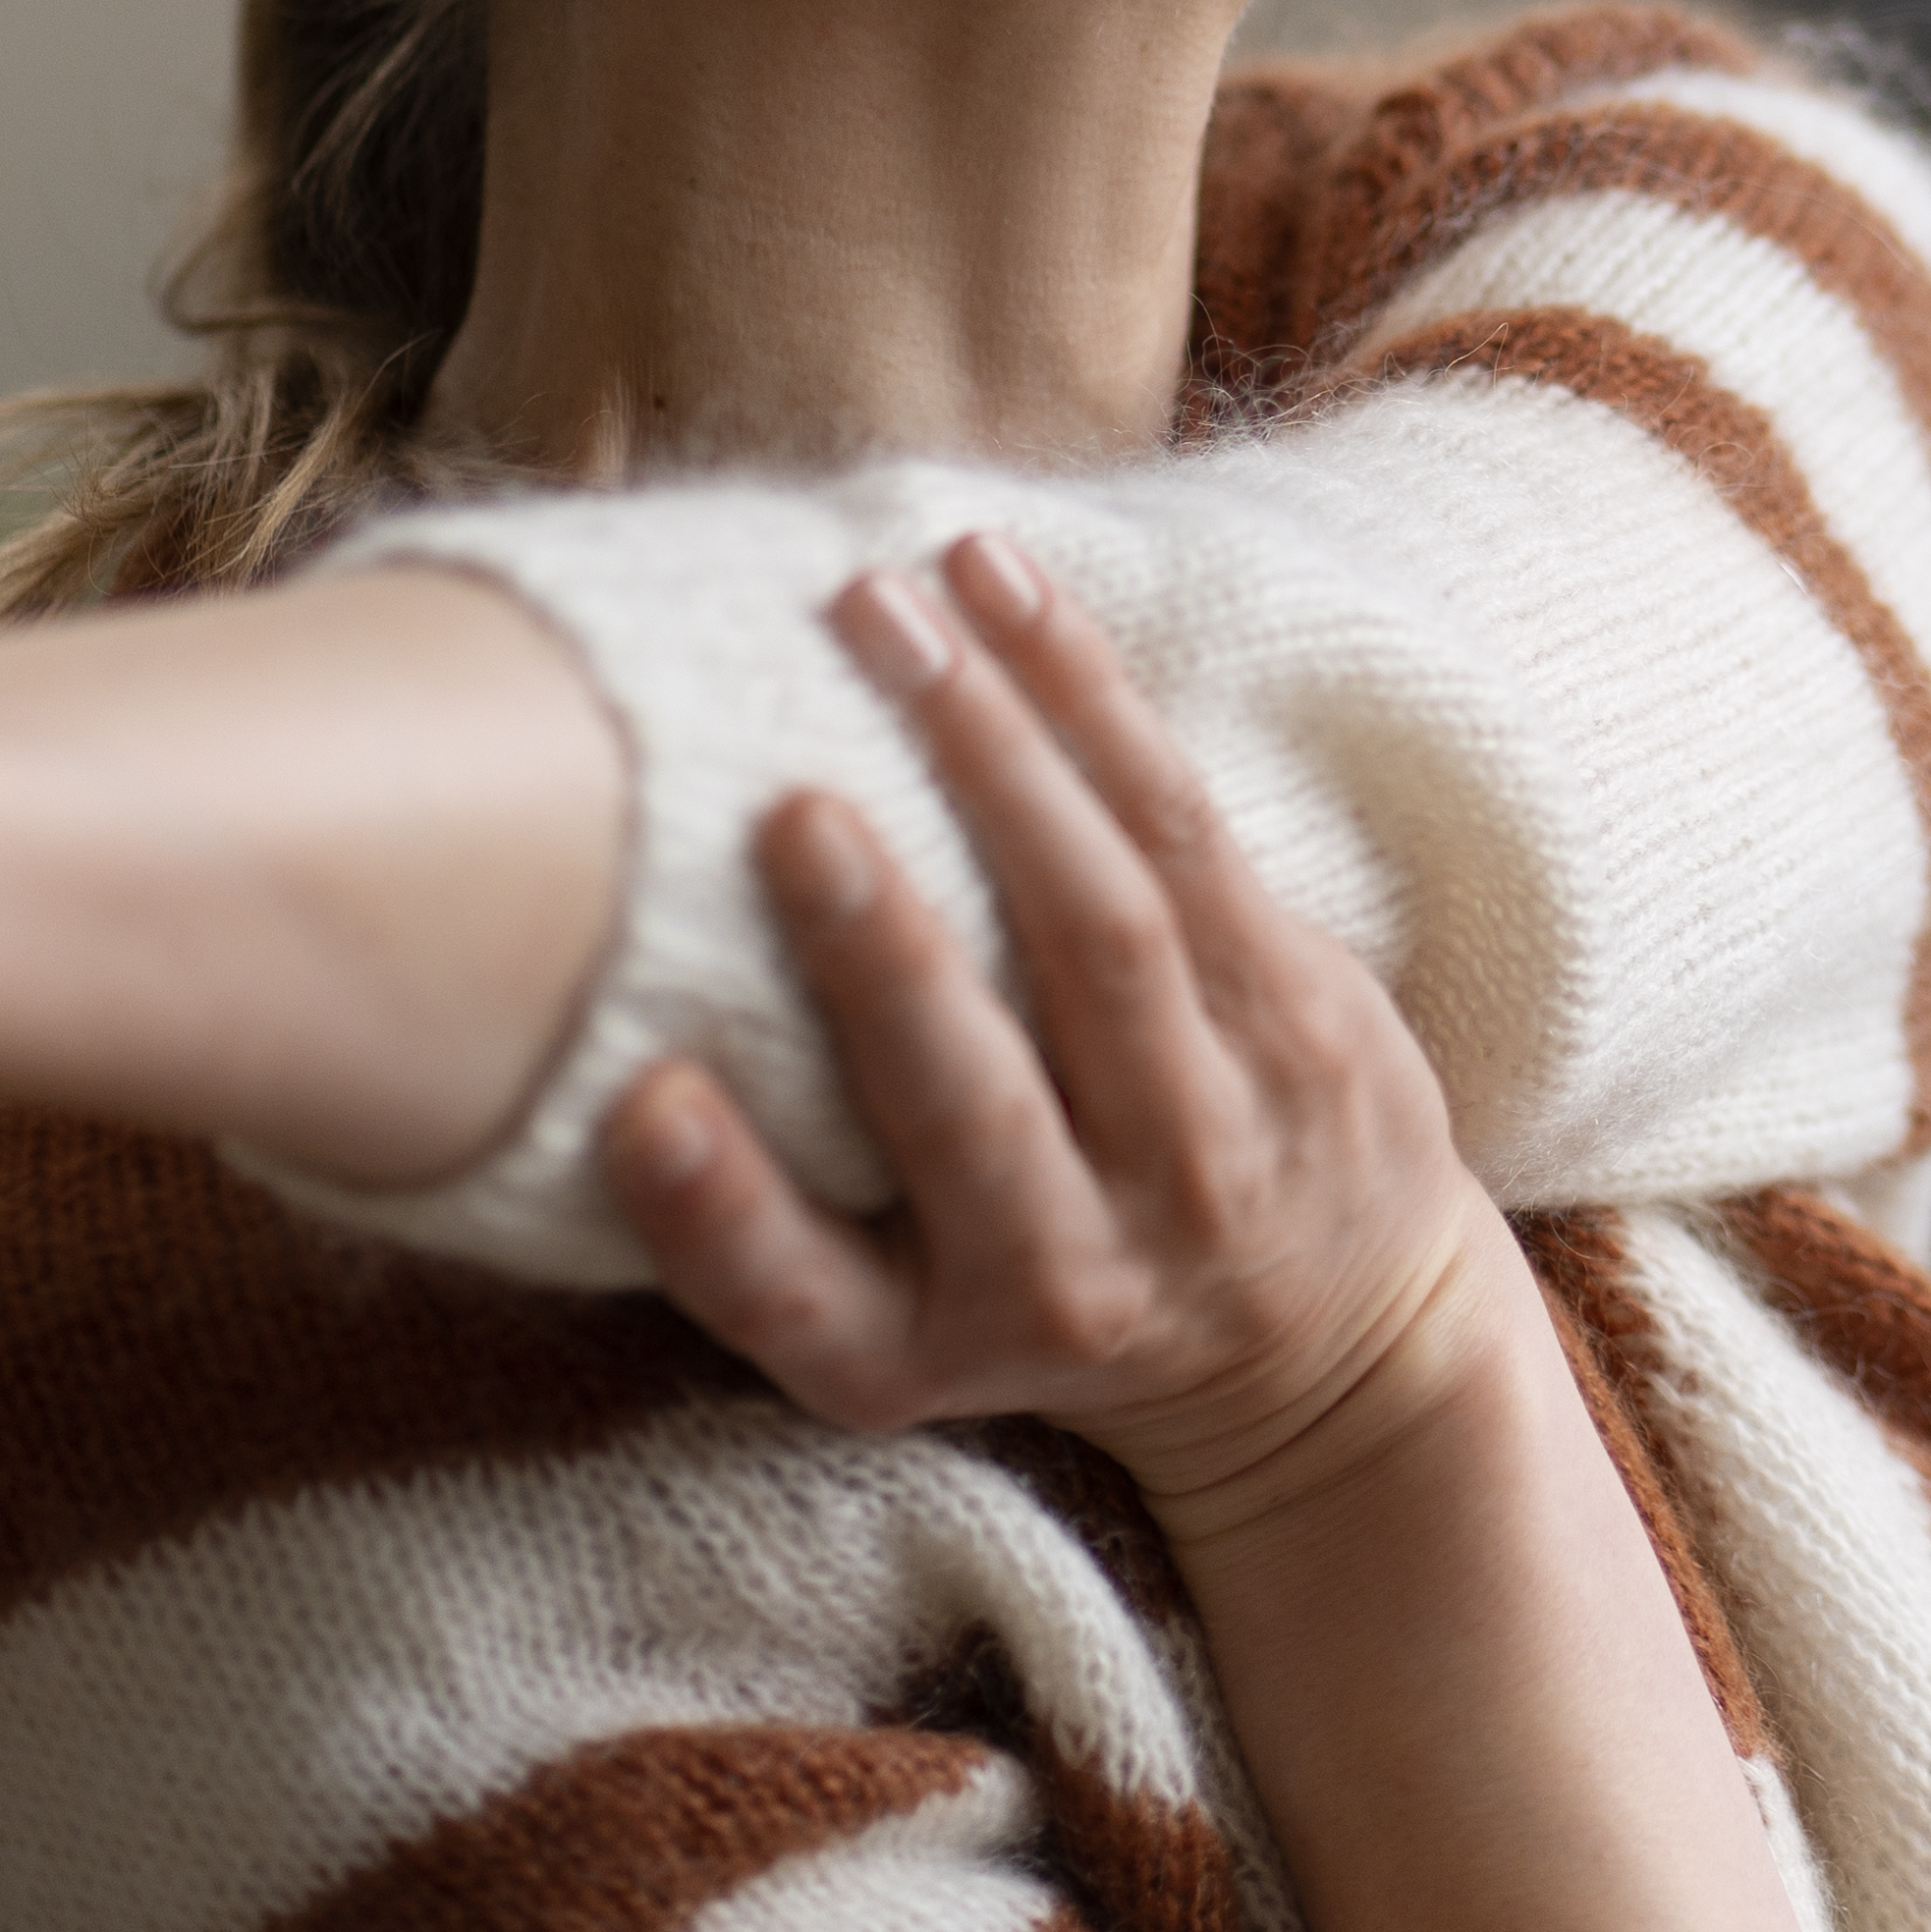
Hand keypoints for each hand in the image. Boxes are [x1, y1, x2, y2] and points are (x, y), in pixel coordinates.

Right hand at [602, 536, 1518, 1538]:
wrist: (1333, 1339)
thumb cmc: (1037, 1293)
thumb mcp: (894, 1328)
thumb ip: (760, 1230)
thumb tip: (597, 1041)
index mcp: (929, 1345)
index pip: (802, 1306)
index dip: (717, 1213)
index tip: (644, 1105)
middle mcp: (1076, 1272)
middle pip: (973, 1110)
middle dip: (885, 960)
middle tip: (794, 812)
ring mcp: (1208, 1144)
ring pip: (1103, 930)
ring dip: (994, 758)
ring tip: (887, 620)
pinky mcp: (1300, 1013)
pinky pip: (1184, 826)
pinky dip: (1087, 695)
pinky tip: (997, 585)